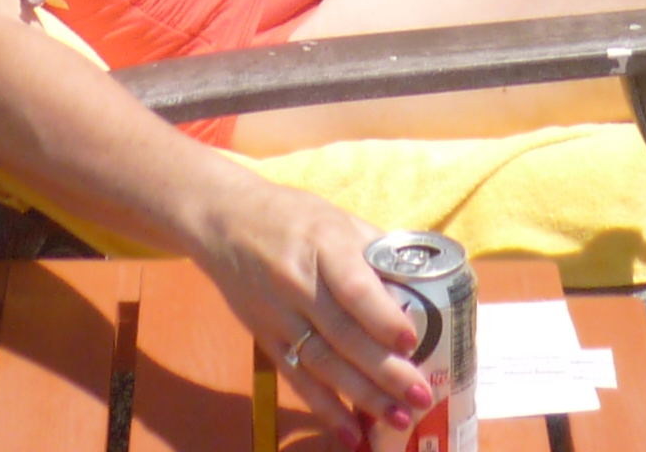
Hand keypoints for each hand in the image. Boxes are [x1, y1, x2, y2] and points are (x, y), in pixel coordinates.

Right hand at [198, 176, 430, 427]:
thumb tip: (422, 286)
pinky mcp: (266, 339)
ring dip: (361, 396)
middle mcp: (298, 284)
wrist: (223, 222)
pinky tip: (351, 432)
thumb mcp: (336, 219)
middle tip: (420, 395)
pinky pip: (297, 379)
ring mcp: (278, 316)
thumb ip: (375, 252)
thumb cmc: (291, 216)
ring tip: (398, 419)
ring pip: (323, 363)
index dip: (382, 317)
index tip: (410, 340)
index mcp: (323, 244)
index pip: (353, 287)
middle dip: (384, 370)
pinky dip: (324, 408)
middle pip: (343, 334)